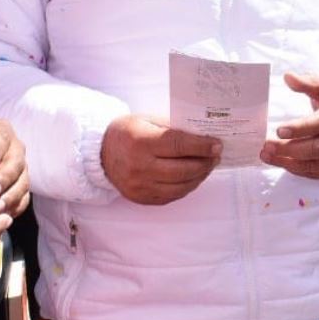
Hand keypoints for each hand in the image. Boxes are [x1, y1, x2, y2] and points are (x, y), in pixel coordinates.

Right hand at [102, 114, 220, 204]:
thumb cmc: (128, 132)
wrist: (101, 152)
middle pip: (183, 170)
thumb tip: (204, 137)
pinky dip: (186, 187)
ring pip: (180, 187)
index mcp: (141, 142)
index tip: (217, 145)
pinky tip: (192, 177)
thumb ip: (174, 129)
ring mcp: (139, 186)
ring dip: (199, 177)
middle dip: (205, 163)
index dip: (202, 146)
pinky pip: (171, 196)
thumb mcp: (149, 121)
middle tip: (216, 156)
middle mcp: (139, 166)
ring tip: (207, 166)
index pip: (179, 145)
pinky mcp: (141, 198)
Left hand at [260, 72, 318, 178]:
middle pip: (317, 148)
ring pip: (315, 165)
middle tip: (267, 146)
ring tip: (267, 156)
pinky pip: (317, 173)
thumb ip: (308, 82)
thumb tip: (288, 77)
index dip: (300, 128)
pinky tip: (282, 162)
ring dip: (289, 162)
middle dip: (289, 149)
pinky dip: (298, 170)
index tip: (279, 130)